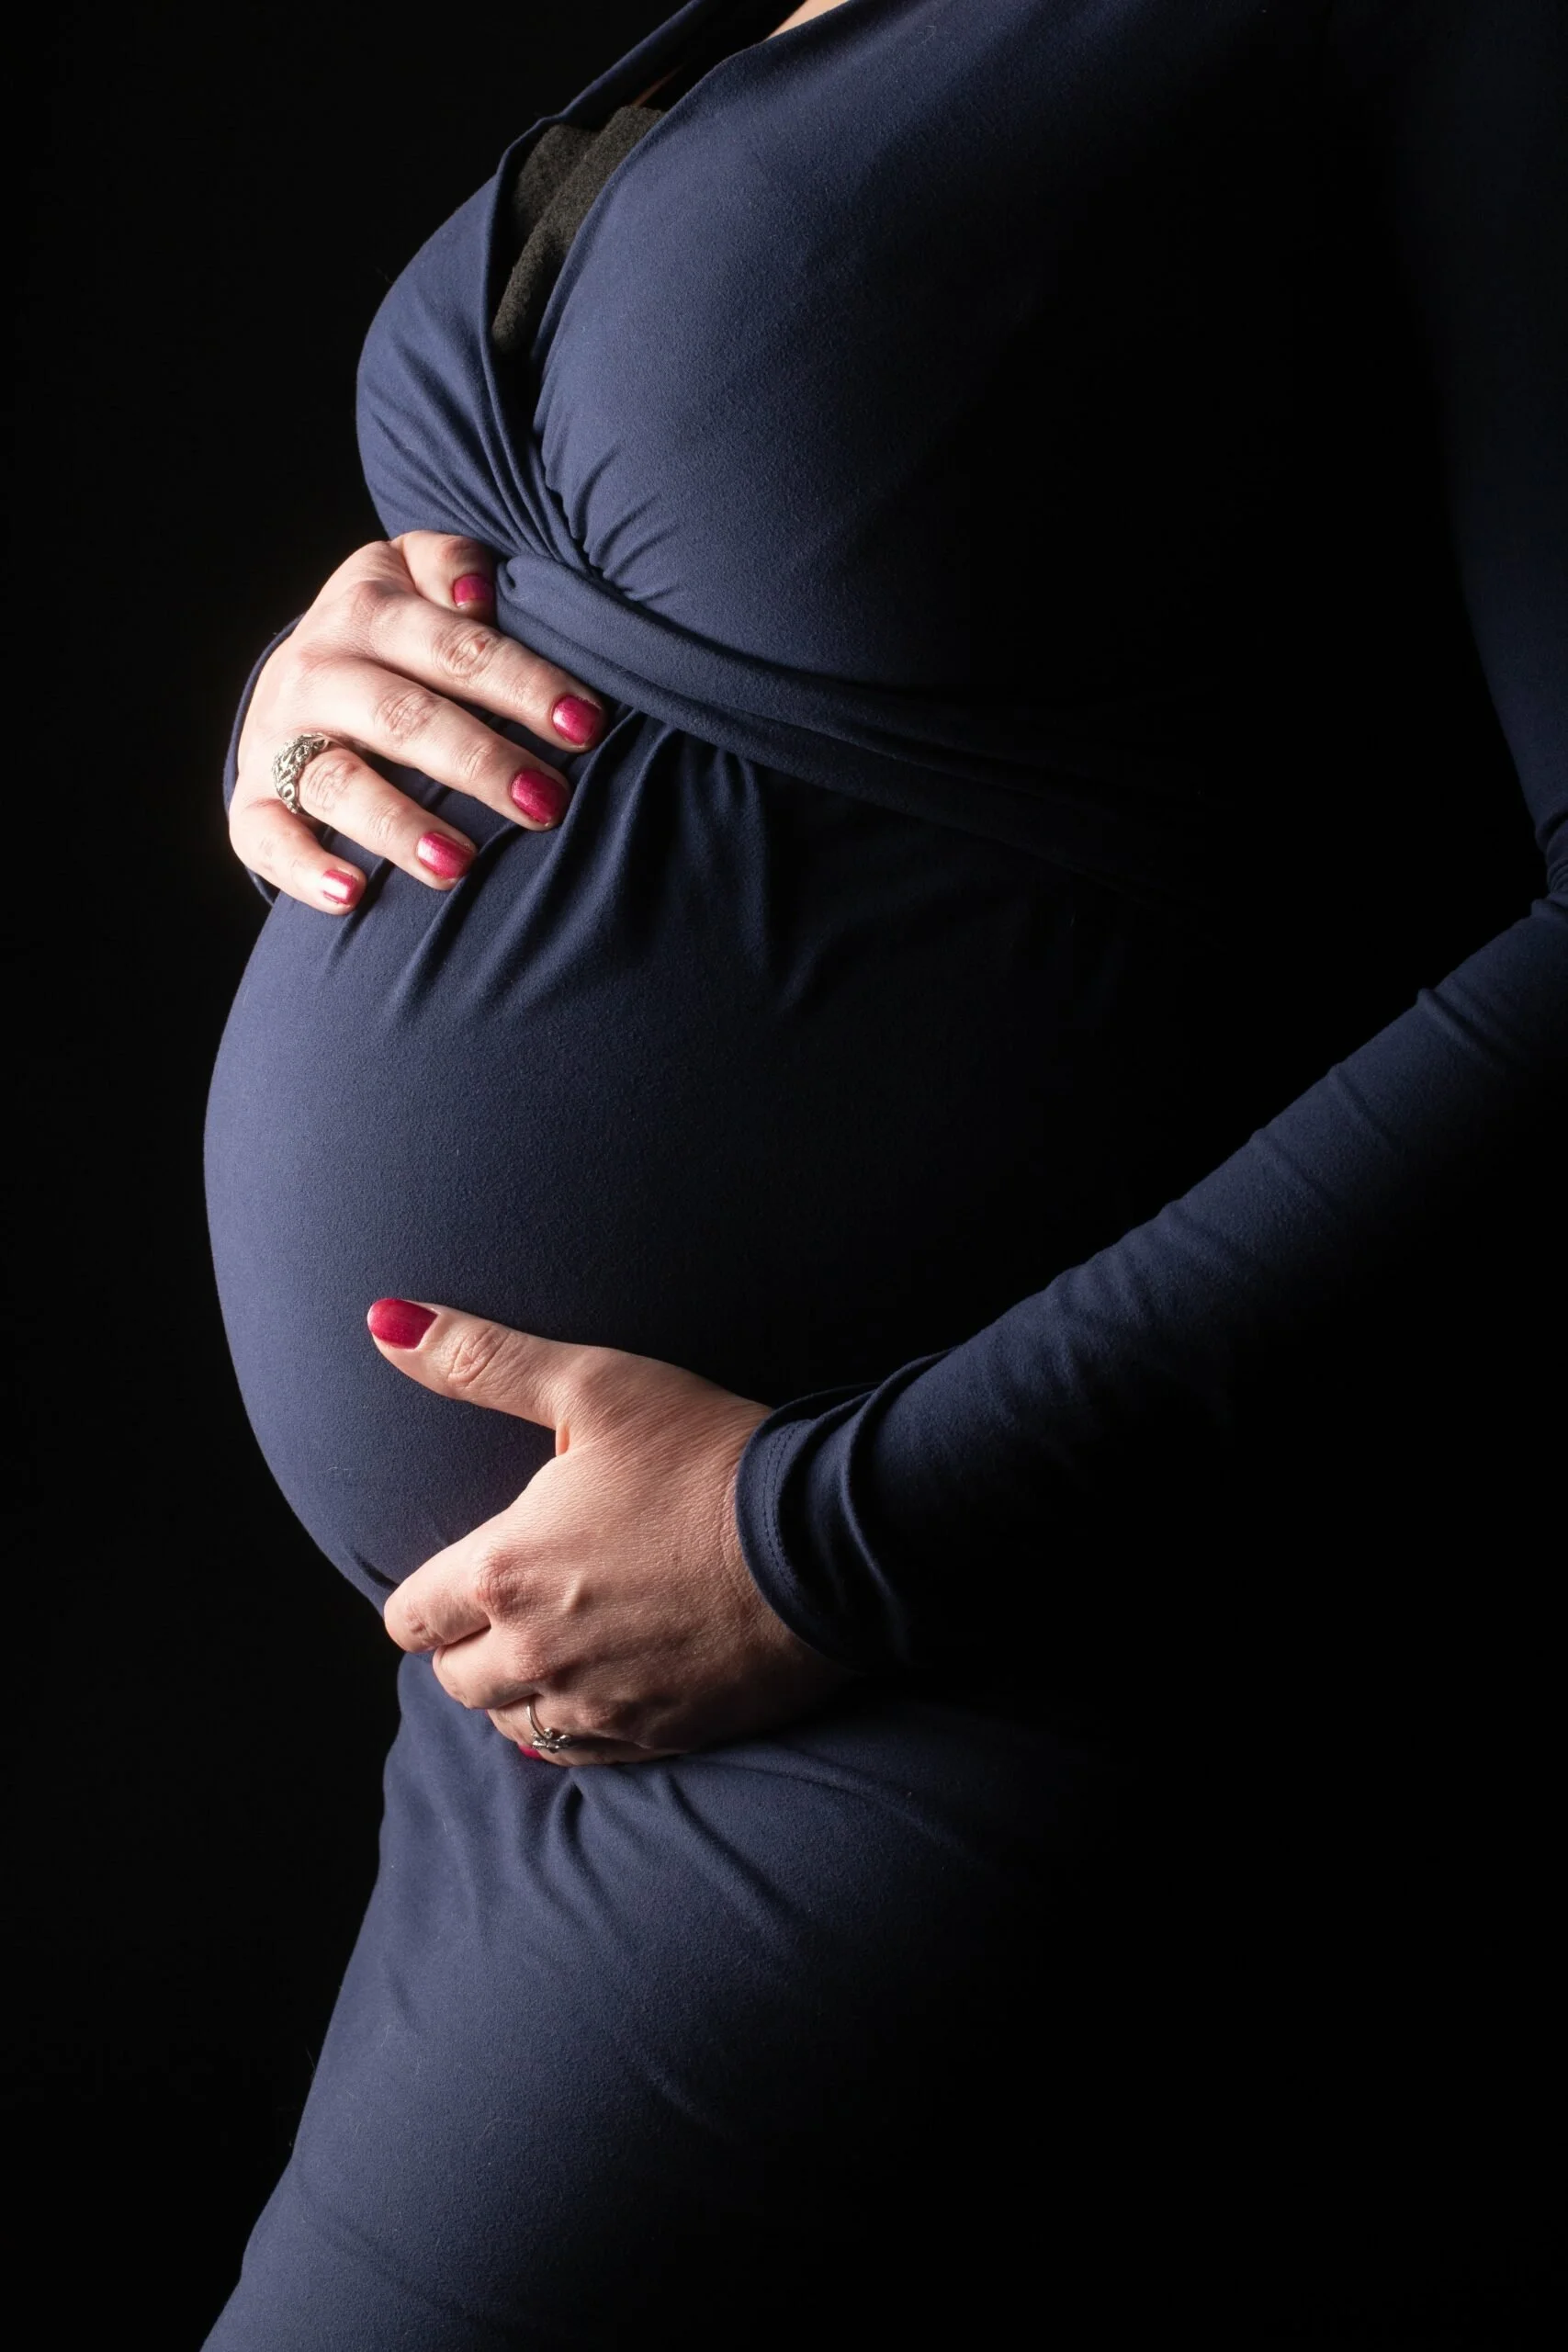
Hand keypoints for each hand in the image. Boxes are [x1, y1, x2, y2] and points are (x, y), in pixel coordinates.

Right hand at [231, 533, 608, 911]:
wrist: (295, 679)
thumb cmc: (391, 637)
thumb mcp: (411, 573)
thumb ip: (452, 565)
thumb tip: (478, 597)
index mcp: (368, 612)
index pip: (456, 648)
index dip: (524, 685)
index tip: (587, 726)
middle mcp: (318, 673)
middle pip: (404, 717)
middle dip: (479, 761)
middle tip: (546, 805)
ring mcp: (279, 742)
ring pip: (338, 783)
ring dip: (398, 824)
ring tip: (459, 864)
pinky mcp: (252, 804)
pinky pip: (267, 838)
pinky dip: (304, 869)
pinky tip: (352, 896)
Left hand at [370, 1299, 851, 1764]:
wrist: (827, 1537)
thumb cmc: (708, 1452)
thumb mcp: (595, 1384)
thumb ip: (479, 1359)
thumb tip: (384, 1320)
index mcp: (505, 1571)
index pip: (411, 1616)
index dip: (424, 1596)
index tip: (456, 1576)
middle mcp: (536, 1653)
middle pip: (453, 1679)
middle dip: (466, 1643)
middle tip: (507, 1603)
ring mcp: (598, 1704)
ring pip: (511, 1724)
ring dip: (516, 1690)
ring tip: (554, 1641)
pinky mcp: (658, 1735)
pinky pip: (579, 1754)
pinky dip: (574, 1725)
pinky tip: (600, 1684)